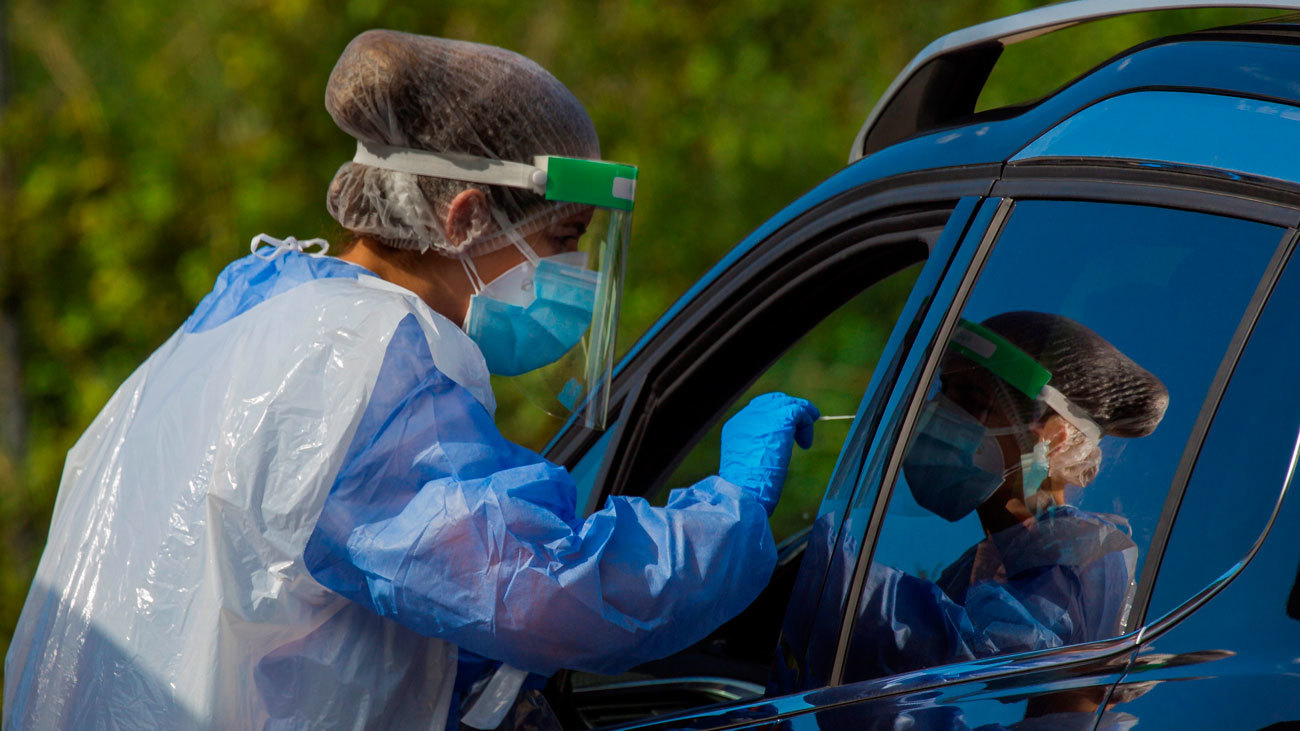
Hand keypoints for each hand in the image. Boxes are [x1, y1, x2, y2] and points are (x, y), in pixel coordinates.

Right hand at [719, 392, 819, 515]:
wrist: (743, 489)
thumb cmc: (745, 487)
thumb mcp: (746, 464)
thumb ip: (756, 449)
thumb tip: (774, 448)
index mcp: (736, 426)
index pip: (758, 410)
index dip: (774, 416)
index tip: (787, 429)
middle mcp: (747, 416)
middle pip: (773, 401)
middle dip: (790, 410)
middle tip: (803, 424)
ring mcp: (763, 416)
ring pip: (788, 403)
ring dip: (802, 417)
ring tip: (808, 434)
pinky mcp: (780, 420)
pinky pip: (799, 411)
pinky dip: (807, 425)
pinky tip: (806, 443)